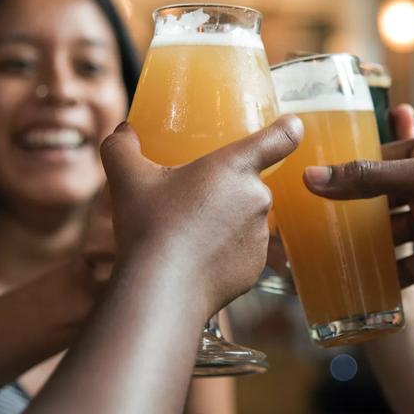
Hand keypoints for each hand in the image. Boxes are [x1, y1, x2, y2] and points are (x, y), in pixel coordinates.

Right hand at [100, 116, 302, 316]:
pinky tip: (195, 259)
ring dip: (225, 222)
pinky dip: (224, 253)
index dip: (287, 128)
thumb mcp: (127, 178)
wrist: (162, 289)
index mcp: (235, 167)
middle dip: (224, 190)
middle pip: (248, 184)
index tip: (290, 125)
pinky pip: (242, 252)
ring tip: (187, 233)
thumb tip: (123, 131)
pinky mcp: (256, 268)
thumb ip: (122, 147)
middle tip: (190, 201)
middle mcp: (257, 198)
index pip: (279, 138)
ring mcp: (260, 236)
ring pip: (245, 220)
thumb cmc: (150, 226)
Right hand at [303, 105, 413, 302]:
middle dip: (354, 209)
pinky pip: (411, 259)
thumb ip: (371, 178)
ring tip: (333, 254)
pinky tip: (368, 283)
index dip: (348, 168)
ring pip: (394, 228)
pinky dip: (392, 270)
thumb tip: (314, 177)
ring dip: (370, 243)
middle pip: (384, 193)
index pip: (381, 154)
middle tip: (316, 222)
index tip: (312, 184)